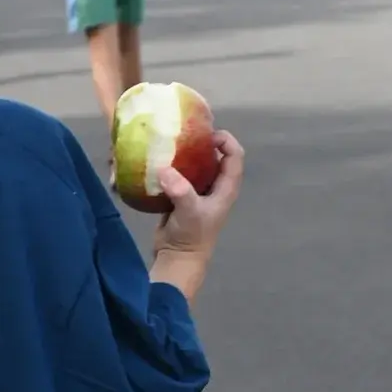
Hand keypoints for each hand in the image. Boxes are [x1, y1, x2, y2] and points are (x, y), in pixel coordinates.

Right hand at [153, 130, 243, 252]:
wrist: (177, 258)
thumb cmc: (191, 237)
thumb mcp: (189, 212)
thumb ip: (180, 190)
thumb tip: (164, 169)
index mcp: (225, 188)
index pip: (234, 155)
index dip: (225, 140)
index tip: (206, 134)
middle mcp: (214, 186)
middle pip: (214, 155)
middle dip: (201, 142)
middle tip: (182, 133)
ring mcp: (197, 190)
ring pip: (195, 164)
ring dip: (184, 153)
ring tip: (167, 143)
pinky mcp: (181, 195)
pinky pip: (178, 174)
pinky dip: (170, 166)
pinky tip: (156, 160)